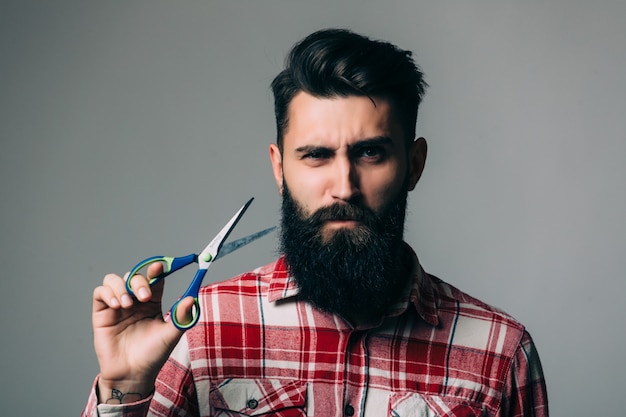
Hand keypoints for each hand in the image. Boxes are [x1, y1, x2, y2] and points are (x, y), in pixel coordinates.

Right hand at [91, 263, 194, 402]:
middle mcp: (135, 301)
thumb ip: (181, 317)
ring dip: (122, 287)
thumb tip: (192, 298)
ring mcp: (118, 305)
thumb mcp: (171, 335)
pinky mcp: (102, 313)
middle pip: (134, 276)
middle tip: (145, 297)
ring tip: (128, 304)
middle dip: (140, 281)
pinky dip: (108, 293)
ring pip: (115, 280)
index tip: (160, 267)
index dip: (157, 270)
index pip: (154, 279)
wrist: (132, 374)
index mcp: (153, 302)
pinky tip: (117, 305)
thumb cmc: (153, 354)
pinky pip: (100, 292)